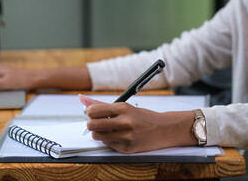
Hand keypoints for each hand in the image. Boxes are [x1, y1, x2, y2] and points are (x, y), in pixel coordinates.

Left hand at [79, 94, 196, 153]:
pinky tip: (119, 136)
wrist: (165, 129)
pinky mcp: (128, 148)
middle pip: (91, 125)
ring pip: (97, 136)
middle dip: (92, 124)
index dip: (90, 112)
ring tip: (109, 130)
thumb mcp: (125, 107)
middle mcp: (125, 122)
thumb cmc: (143, 117)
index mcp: (123, 108)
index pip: (93, 111)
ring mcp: (126, 136)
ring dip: (100, 133)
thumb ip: (102, 105)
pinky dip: (110, 140)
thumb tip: (82, 99)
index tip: (94, 113)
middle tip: (99, 122)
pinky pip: (108, 144)